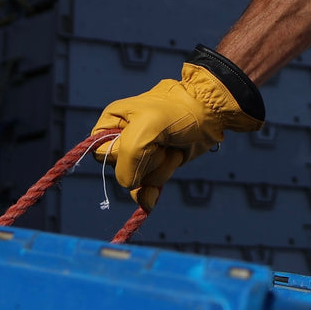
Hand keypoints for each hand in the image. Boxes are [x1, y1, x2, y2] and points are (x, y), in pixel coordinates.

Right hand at [92, 45, 264, 210]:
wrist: (210, 115)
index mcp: (113, 122)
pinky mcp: (157, 166)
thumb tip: (129, 186)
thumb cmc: (176, 114)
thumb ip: (128, 160)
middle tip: (162, 142)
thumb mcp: (145, 130)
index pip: (100, 152)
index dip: (119, 153)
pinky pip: (145, 189)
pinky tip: (154, 195)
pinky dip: (152, 192)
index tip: (141, 141)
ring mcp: (142, 154)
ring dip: (159, 168)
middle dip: (144, 161)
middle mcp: (124, 139)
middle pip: (119, 169)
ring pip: (135, 181)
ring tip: (172, 147)